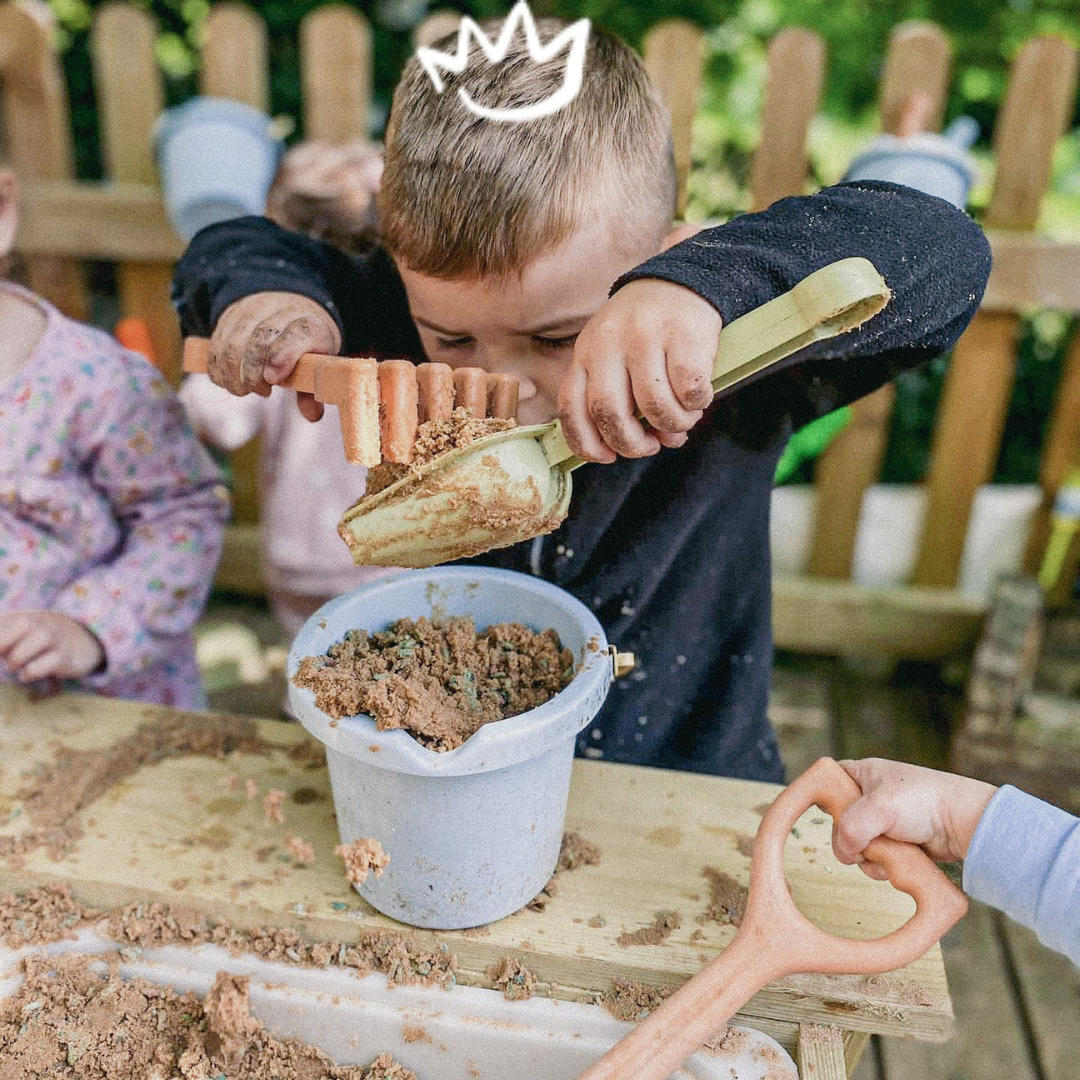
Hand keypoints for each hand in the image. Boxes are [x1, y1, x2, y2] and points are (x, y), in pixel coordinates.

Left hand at [0, 613, 104, 682]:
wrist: (84, 639)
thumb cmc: (38, 639)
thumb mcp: (16, 631)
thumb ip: (0, 637)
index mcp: (20, 616)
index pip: (0, 623)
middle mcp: (39, 622)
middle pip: (17, 629)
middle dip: (3, 645)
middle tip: (3, 656)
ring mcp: (55, 638)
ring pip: (31, 645)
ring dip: (16, 660)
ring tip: (14, 665)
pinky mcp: (66, 657)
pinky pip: (45, 664)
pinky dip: (30, 673)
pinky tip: (27, 674)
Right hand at [208, 292, 340, 420]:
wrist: (288, 309)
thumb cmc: (305, 346)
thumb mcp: (317, 365)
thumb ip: (312, 391)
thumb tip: (312, 416)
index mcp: (311, 325)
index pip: (299, 335)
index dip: (283, 357)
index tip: (272, 380)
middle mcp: (281, 311)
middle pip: (260, 339)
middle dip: (254, 372)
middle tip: (262, 391)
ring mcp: (253, 310)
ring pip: (233, 342)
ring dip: (233, 374)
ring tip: (244, 390)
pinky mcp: (229, 315)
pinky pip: (216, 344)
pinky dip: (218, 368)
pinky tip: (229, 381)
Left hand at [558, 279, 721, 462]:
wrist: (681, 282)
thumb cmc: (645, 335)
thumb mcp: (615, 359)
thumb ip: (621, 402)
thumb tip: (653, 444)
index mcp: (585, 353)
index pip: (571, 407)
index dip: (587, 442)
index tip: (607, 457)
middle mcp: (608, 343)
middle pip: (609, 412)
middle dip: (631, 443)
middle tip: (651, 446)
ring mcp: (645, 336)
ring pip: (654, 405)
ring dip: (672, 425)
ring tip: (681, 421)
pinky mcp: (682, 334)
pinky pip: (688, 390)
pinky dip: (696, 405)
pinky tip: (698, 399)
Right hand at [832, 758, 996, 879]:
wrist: (965, 824)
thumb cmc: (925, 802)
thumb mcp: (879, 808)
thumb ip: (850, 827)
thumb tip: (845, 851)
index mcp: (862, 775)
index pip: (827, 783)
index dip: (822, 799)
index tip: (827, 814)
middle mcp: (869, 798)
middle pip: (838, 823)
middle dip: (851, 837)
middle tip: (866, 838)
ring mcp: (882, 822)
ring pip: (854, 845)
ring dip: (869, 855)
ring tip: (891, 849)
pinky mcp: (895, 843)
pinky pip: (873, 859)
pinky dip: (882, 865)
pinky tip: (898, 860)